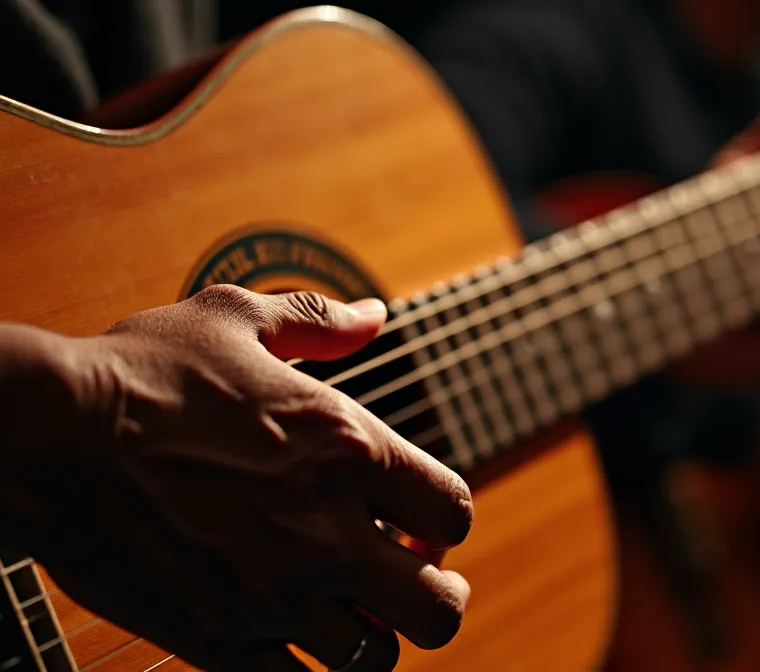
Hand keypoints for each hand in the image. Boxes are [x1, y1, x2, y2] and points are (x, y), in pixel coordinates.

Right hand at [11, 285, 471, 671]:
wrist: (47, 437)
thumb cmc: (139, 372)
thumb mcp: (233, 318)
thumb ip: (317, 319)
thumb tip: (373, 315)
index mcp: (351, 449)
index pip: (453, 511)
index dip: (444, 521)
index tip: (417, 520)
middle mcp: (329, 531)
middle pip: (440, 607)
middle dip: (437, 595)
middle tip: (411, 580)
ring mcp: (277, 594)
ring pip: (374, 657)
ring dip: (371, 634)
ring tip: (350, 612)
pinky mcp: (220, 639)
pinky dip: (303, 669)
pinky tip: (290, 640)